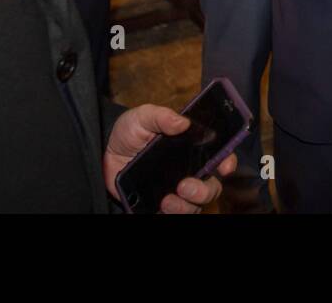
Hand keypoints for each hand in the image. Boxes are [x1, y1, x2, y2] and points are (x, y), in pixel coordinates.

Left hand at [104, 105, 238, 212]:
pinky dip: (175, 212)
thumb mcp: (142, 117)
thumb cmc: (129, 133)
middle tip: (185, 186)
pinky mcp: (162, 204)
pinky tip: (162, 204)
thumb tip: (181, 122)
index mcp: (192, 147)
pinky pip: (177, 214)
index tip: (225, 166)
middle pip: (212, 186)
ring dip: (188, 204)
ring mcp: (176, 189)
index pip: (219, 155)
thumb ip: (160, 116)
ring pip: (197, 204)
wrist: (104, 154)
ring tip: (169, 199)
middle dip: (205, 190)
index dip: (227, 161)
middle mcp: (189, 170)